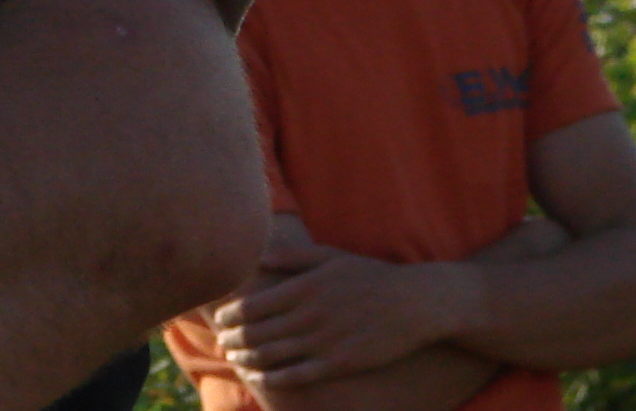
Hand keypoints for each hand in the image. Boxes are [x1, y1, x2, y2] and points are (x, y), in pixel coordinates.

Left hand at [210, 243, 472, 389]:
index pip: (253, 306)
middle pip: (258, 333)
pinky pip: (299, 375)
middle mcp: (309, 315)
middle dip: (233, 340)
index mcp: (304, 287)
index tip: (220, 321)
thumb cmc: (370, 276)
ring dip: (248, 359)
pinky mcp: (340, 363)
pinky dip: (274, 378)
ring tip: (234, 359)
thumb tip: (260, 256)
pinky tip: (260, 378)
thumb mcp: (330, 257)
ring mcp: (325, 341)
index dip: (231, 317)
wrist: (415, 304)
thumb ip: (292, 256)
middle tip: (220, 343)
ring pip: (274, 355)